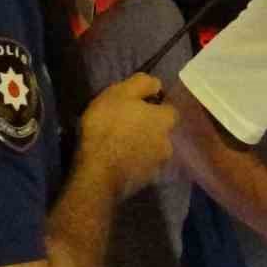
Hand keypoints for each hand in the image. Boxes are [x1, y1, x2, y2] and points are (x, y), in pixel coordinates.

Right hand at [78, 73, 175, 199]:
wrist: (97, 173)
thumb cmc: (108, 126)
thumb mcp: (120, 93)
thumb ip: (142, 84)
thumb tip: (158, 85)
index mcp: (165, 120)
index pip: (169, 109)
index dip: (154, 106)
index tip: (136, 107)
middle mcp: (168, 143)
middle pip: (161, 131)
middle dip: (148, 128)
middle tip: (126, 125)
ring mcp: (158, 165)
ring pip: (152, 150)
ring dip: (141, 146)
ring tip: (119, 145)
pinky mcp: (145, 181)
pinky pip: (142, 166)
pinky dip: (134, 162)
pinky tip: (117, 160)